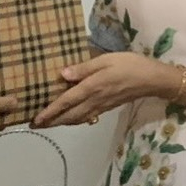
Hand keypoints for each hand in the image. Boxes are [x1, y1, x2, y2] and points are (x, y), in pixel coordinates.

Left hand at [31, 53, 171, 127]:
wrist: (151, 79)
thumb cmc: (129, 64)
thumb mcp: (106, 59)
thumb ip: (84, 68)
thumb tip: (62, 74)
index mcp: (91, 87)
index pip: (66, 102)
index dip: (50, 111)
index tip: (36, 119)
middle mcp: (94, 100)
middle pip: (68, 115)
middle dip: (51, 122)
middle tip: (35, 126)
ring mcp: (101, 106)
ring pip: (77, 118)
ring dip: (61, 123)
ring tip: (48, 124)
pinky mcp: (107, 108)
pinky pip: (86, 117)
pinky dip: (74, 120)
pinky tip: (70, 118)